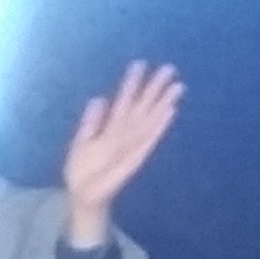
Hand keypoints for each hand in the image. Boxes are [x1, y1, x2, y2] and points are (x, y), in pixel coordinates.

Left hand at [61, 61, 183, 251]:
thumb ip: (91, 121)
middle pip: (142, 106)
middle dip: (155, 88)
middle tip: (169, 68)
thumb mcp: (82, 141)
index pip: (124, 100)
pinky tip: (170, 112)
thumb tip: (99, 98)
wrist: (82, 196)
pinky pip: (149, 139)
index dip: (131, 83)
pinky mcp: (135, 158)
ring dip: (163, 103)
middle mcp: (125, 133)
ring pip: (150, 119)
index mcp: (111, 127)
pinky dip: (159, 126)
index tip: (140, 63)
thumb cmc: (82, 169)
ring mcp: (132, 145)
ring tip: (177, 86)